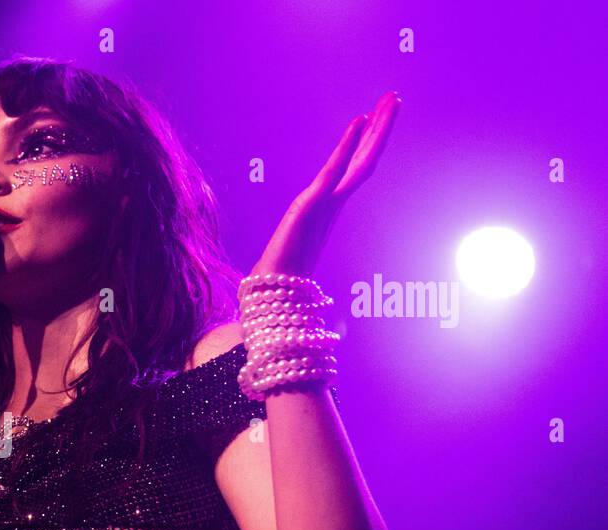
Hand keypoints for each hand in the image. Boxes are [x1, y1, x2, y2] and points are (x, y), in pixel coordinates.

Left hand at [250, 90, 400, 278]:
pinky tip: (359, 121)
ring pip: (360, 160)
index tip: (375, 116)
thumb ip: (301, 243)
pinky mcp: (313, 204)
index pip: (355, 169)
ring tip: (389, 100)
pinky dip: (347, 145)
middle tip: (394, 97)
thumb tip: (301, 256)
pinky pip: (334, 169)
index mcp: (330, 209)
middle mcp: (334, 203)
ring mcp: (327, 203)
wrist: (273, 294)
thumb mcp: (293, 249)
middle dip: (380, 128)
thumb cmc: (282, 277)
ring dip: (375, 128)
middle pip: (366, 158)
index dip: (368, 143)